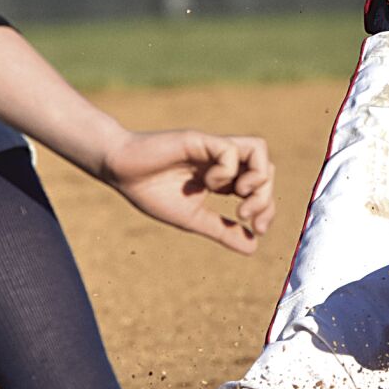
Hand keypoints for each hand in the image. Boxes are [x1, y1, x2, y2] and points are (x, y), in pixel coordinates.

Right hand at [100, 130, 276, 253]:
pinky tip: (208, 182)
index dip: (267, 207)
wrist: (120, 171)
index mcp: (223, 178)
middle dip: (265, 196)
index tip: (258, 229)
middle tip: (245, 215)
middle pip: (267, 168)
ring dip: (257, 177)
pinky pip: (230, 151)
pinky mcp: (200, 140)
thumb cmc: (151, 192)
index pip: (261, 186)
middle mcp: (222, 161)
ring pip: (258, 150)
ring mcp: (213, 148)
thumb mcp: (192, 219)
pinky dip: (227, 171)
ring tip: (238, 194)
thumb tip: (254, 248)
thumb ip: (222, 230)